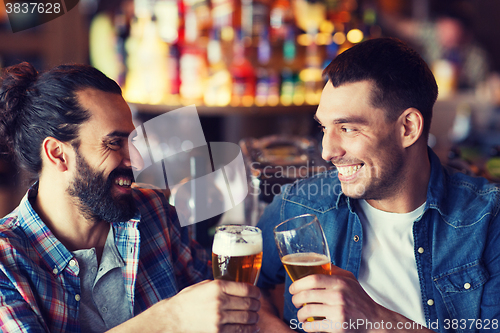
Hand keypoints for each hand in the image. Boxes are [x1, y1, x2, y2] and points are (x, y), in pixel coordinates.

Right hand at [162, 279, 260, 332]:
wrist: (171, 320)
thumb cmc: (186, 302)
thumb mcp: (203, 286)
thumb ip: (221, 286)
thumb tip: (239, 287)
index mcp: (217, 287)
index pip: (246, 289)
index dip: (255, 292)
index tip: (257, 294)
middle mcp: (220, 302)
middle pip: (249, 304)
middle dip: (256, 305)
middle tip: (257, 306)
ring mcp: (219, 319)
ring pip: (247, 318)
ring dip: (255, 318)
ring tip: (255, 317)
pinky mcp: (218, 332)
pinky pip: (240, 331)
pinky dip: (249, 330)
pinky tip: (252, 328)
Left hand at [289, 267, 414, 332]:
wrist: (375, 320)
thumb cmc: (359, 298)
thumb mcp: (350, 279)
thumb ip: (334, 270)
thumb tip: (318, 261)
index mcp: (340, 282)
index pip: (313, 279)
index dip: (298, 283)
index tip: (292, 288)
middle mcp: (339, 296)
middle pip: (306, 295)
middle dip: (295, 299)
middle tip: (295, 301)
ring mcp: (338, 312)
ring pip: (308, 311)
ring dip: (299, 314)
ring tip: (300, 315)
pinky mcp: (338, 327)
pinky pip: (314, 327)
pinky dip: (306, 327)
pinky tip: (307, 325)